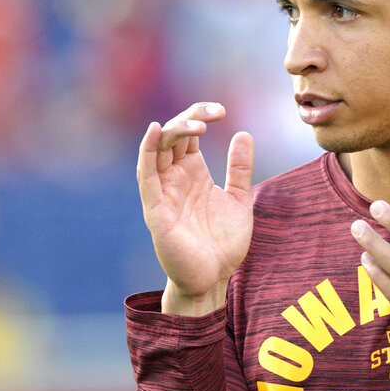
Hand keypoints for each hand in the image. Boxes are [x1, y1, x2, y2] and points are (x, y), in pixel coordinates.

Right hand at [136, 103, 254, 315]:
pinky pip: (146, 175)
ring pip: (158, 149)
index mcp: (191, 171)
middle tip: (217, 113)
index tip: (223, 111)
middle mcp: (174, 176)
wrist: (213, 279)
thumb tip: (243, 133)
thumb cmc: (222, 243)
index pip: (187, 132)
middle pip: (172, 134)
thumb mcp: (238, 199)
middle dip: (191, 117)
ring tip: (198, 124)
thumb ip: (239, 168)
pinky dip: (147, 151)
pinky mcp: (155, 209)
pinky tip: (156, 130)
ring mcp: (162, 191)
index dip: (201, 114)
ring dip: (174, 130)